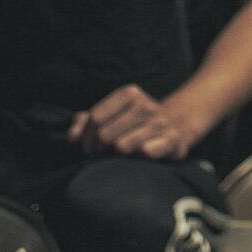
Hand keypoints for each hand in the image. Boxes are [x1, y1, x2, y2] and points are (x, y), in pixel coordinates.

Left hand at [66, 83, 210, 159]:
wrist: (178, 125)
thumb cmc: (137, 123)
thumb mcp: (113, 115)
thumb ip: (87, 121)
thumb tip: (73, 136)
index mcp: (130, 94)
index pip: (95, 118)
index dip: (86, 137)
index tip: (90, 146)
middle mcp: (146, 105)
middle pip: (105, 134)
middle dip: (99, 149)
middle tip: (104, 153)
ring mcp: (160, 122)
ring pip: (121, 146)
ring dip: (118, 155)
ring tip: (122, 154)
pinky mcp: (172, 140)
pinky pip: (145, 152)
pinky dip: (139, 157)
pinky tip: (141, 155)